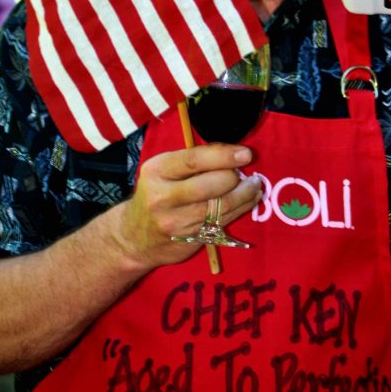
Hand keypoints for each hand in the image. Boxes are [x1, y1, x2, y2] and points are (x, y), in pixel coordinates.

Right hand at [115, 145, 260, 268]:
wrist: (135, 236)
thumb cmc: (155, 193)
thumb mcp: (162, 171)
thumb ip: (191, 161)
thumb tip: (230, 152)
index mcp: (157, 171)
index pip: (194, 160)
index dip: (223, 156)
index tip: (245, 153)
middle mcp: (164, 197)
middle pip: (211, 185)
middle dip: (234, 177)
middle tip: (245, 171)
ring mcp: (178, 222)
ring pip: (221, 206)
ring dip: (244, 194)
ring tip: (255, 184)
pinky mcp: (191, 239)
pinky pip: (223, 221)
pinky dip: (241, 208)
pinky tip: (249, 198)